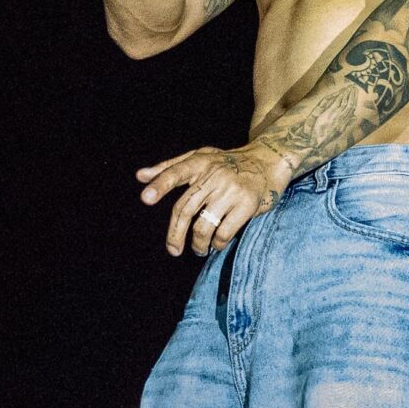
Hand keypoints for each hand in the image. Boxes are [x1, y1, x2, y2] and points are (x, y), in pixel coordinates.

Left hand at [137, 144, 291, 256]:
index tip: (145, 198)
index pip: (176, 173)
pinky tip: (217, 244)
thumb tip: (140, 176)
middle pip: (185, 209)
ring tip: (198, 249)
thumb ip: (169, 167)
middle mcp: (214, 175)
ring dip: (198, 244)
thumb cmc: (228, 162)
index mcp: (200, 162)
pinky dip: (217, 243)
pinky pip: (224, 232)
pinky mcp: (247, 204)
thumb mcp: (200, 157)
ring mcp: (231, 190)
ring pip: (203, 226)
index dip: (160, 186)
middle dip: (175, 234)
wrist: (268, 161)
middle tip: (173, 250)